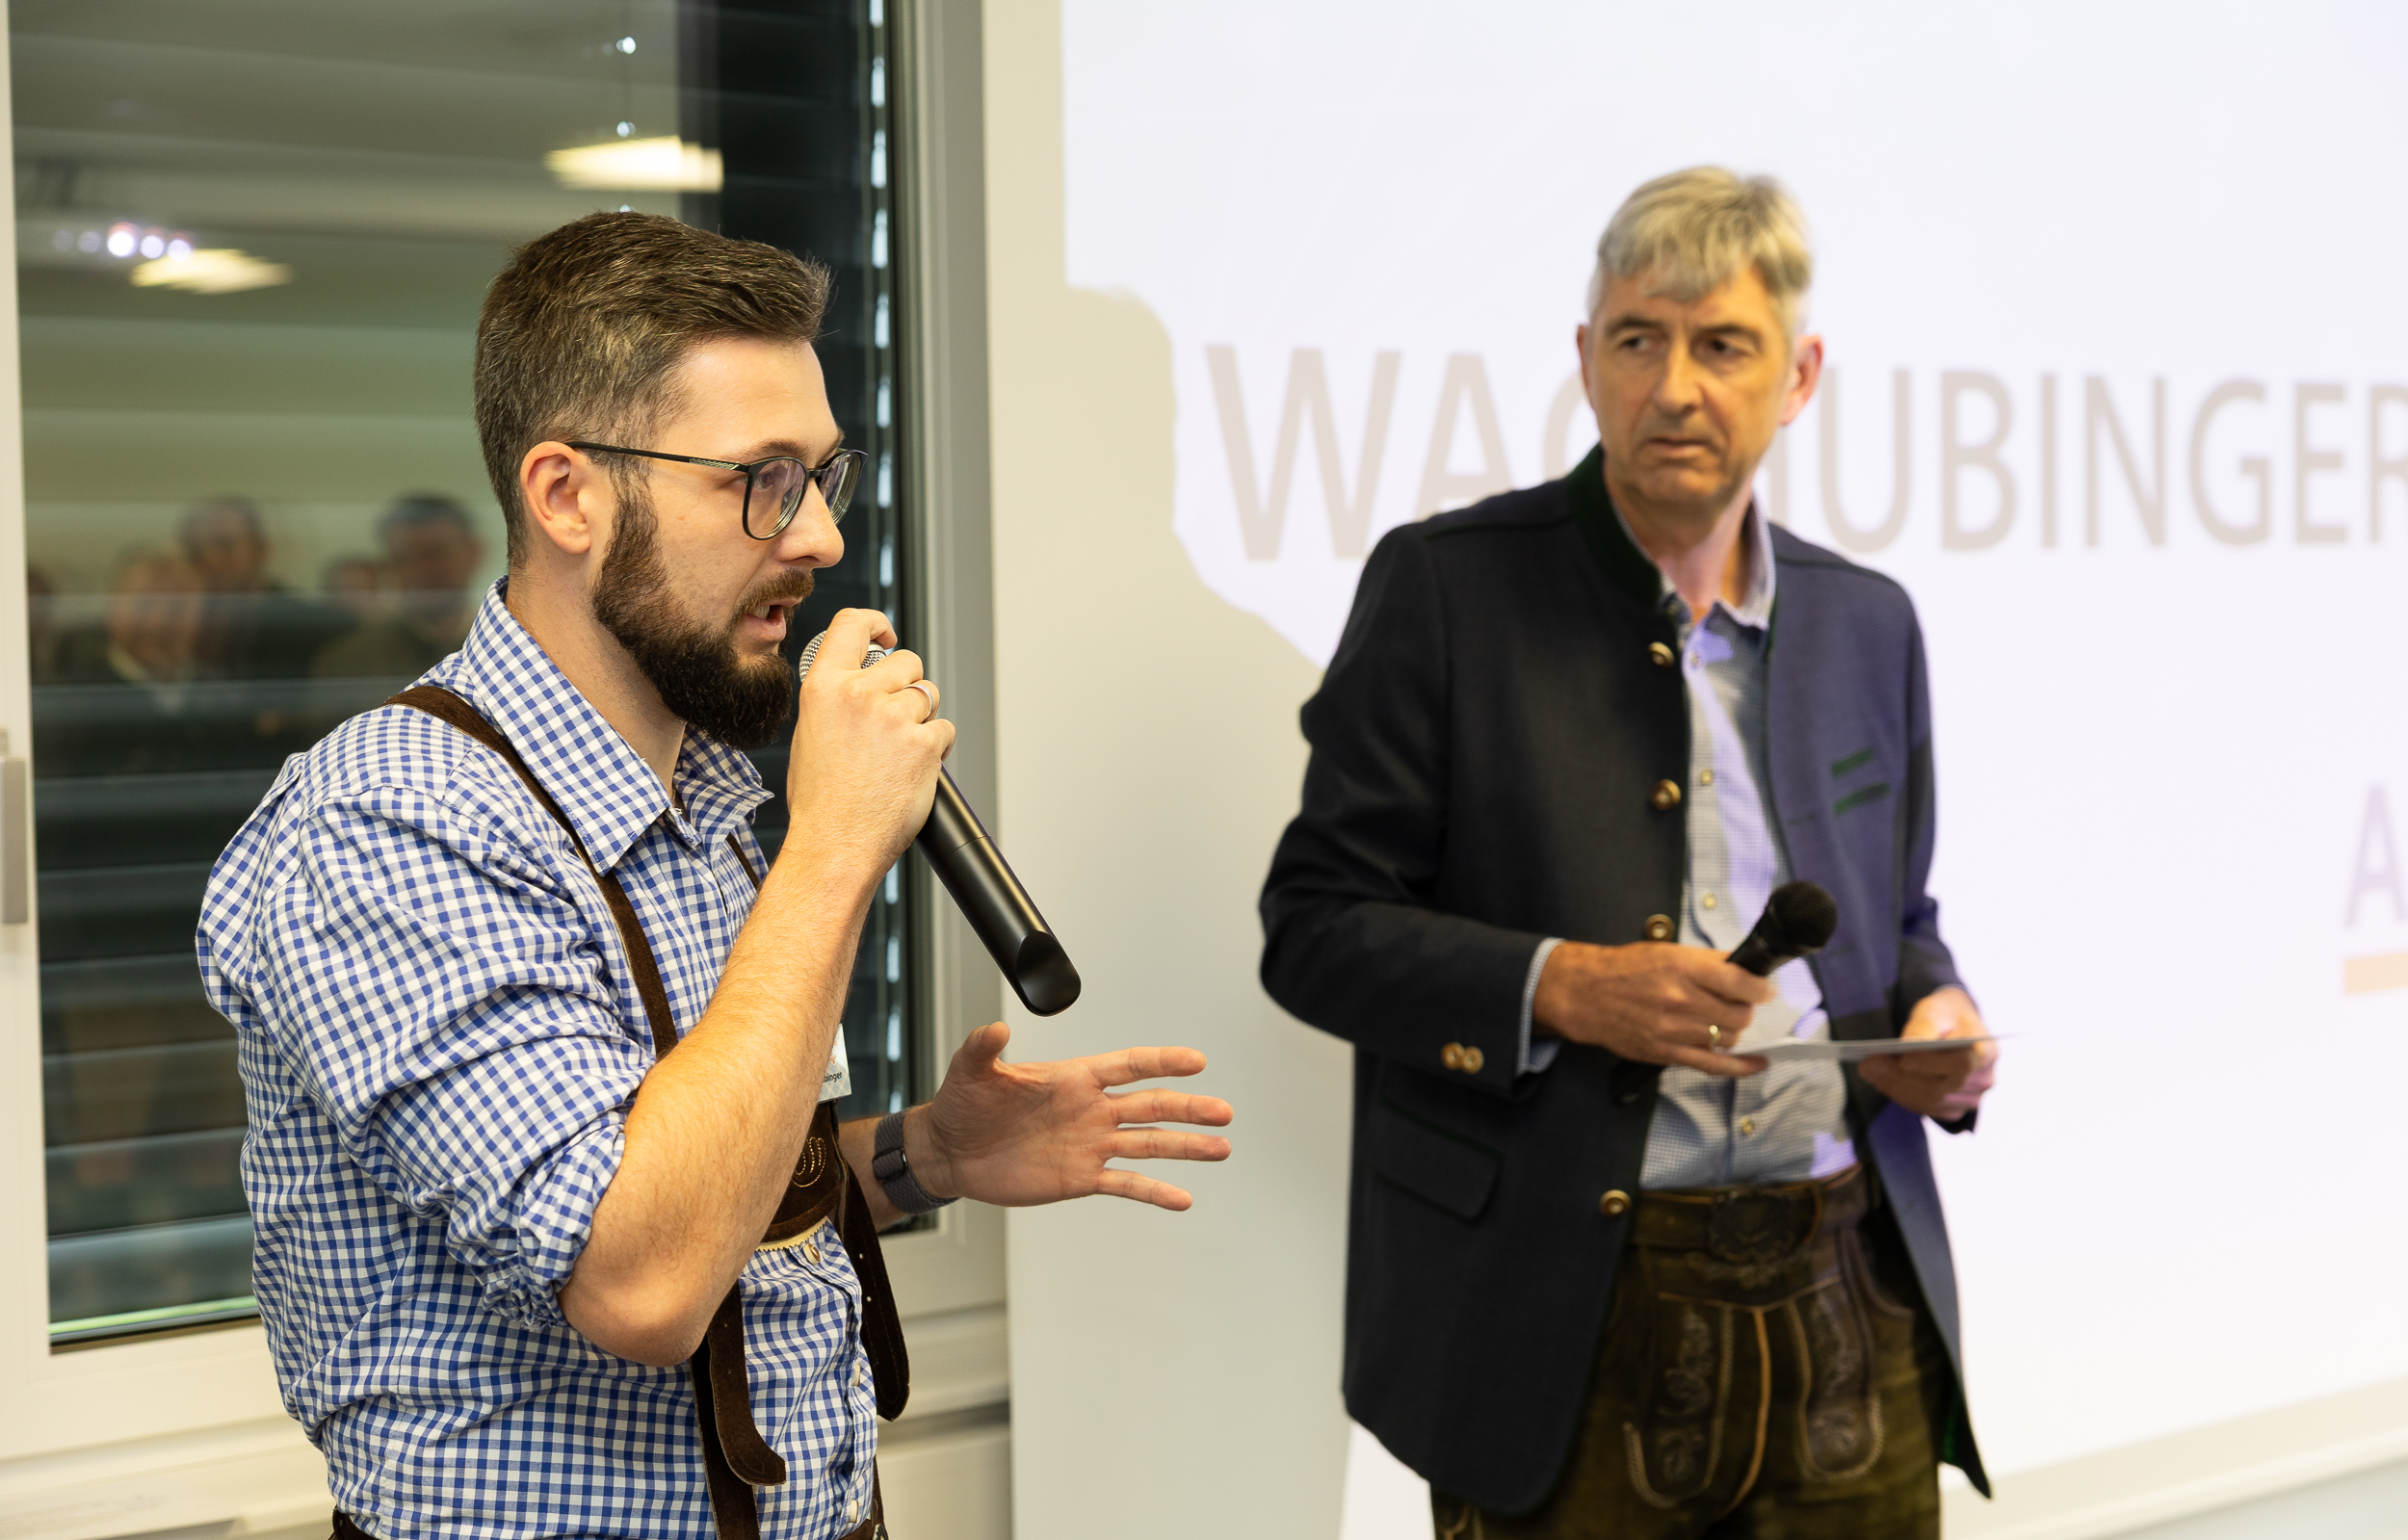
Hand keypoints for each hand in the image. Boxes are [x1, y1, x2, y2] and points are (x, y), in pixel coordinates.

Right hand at [784, 607, 953, 871]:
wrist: (834, 845)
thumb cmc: (820, 801)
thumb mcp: (810, 733)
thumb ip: (837, 699)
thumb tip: (865, 682)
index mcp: (824, 687)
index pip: (852, 624)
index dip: (877, 624)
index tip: (886, 637)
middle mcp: (859, 695)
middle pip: (906, 662)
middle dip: (908, 685)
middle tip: (895, 720)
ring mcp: (894, 717)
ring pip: (928, 695)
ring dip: (923, 717)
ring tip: (900, 751)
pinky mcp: (924, 743)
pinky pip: (944, 729)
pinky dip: (936, 748)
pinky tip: (914, 769)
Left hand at [909, 1023, 1234, 1210]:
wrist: (951, 1152)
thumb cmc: (962, 1105)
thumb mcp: (970, 1071)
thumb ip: (984, 1049)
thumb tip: (995, 1030)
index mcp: (1074, 1078)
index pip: (1128, 1065)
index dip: (1161, 1062)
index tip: (1195, 1061)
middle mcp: (1091, 1110)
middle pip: (1151, 1105)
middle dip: (1189, 1108)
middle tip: (1224, 1112)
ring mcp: (1090, 1144)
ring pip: (1149, 1143)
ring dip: (1185, 1145)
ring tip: (1221, 1148)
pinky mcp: (1081, 1177)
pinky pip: (1125, 1184)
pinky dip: (1153, 1191)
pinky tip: (1181, 1198)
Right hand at [1532, 940, 1774, 1076]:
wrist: (1584, 994)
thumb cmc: (1625, 969)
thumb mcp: (1667, 952)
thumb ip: (1707, 961)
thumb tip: (1745, 969)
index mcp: (1682, 968)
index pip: (1740, 983)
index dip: (1760, 988)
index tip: (1763, 989)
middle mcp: (1680, 999)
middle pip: (1739, 1015)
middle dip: (1746, 1009)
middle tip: (1736, 1003)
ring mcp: (1673, 1030)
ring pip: (1729, 1038)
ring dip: (1733, 1030)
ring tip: (1722, 1020)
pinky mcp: (1666, 1054)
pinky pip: (1713, 1065)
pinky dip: (1741, 1067)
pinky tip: (1758, 1062)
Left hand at [1857, 986, 1995, 1120]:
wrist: (1952, 1028)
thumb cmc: (1942, 1017)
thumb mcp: (1933, 1011)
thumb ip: (1924, 1028)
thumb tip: (1908, 1045)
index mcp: (1986, 1050)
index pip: (1962, 1063)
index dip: (1932, 1064)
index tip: (1902, 1059)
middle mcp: (1984, 1078)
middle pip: (1942, 1086)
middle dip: (1902, 1077)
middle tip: (1869, 1066)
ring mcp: (1972, 1098)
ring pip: (1932, 1100)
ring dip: (1897, 1088)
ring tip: (1870, 1071)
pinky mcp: (1956, 1109)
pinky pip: (1928, 1109)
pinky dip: (1903, 1096)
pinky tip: (1883, 1082)